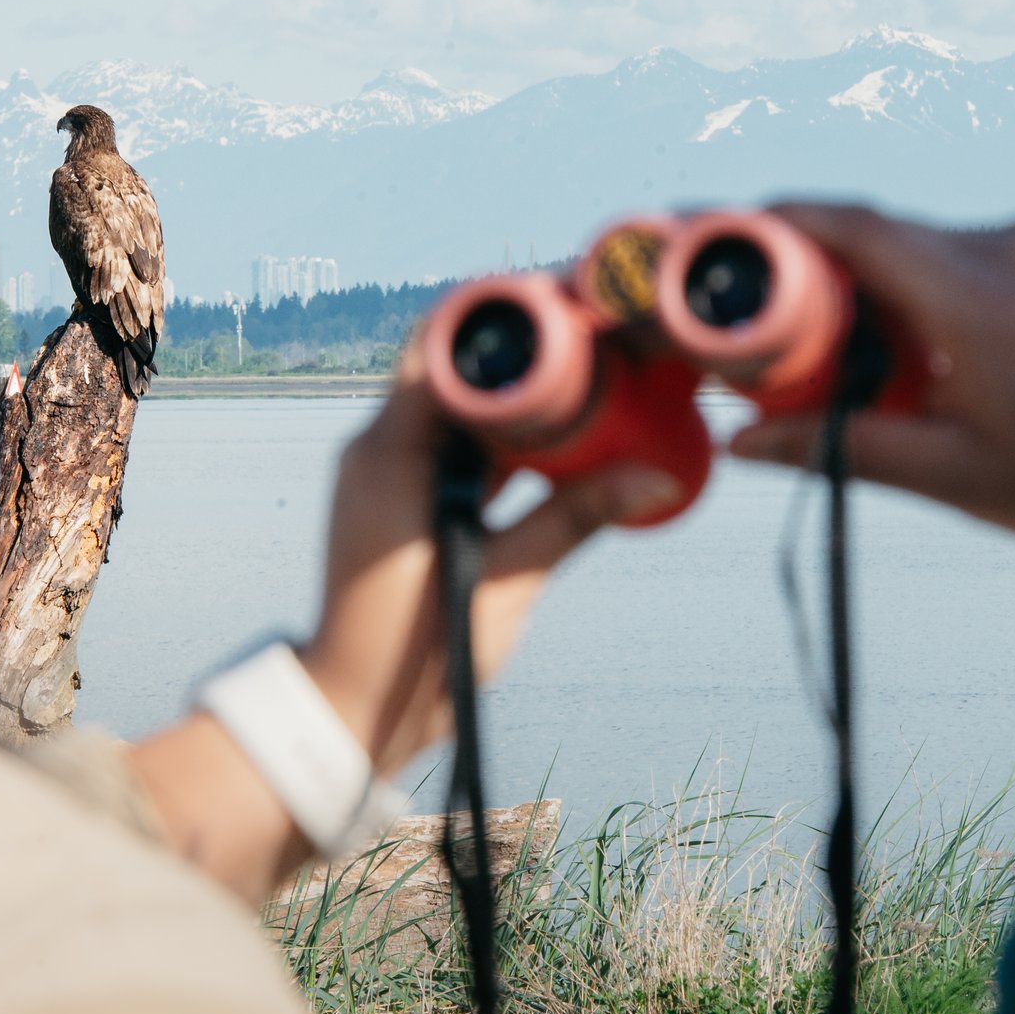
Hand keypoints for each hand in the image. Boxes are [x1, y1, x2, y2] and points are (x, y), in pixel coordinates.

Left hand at [132, 348, 681, 902]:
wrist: (354, 710)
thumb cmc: (417, 652)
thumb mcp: (506, 578)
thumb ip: (577, 518)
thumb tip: (660, 475)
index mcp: (390, 451)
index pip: (443, 346)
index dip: (508, 317)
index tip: (572, 303)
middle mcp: (378, 448)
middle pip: (453, 368)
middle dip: (523, 352)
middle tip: (596, 336)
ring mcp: (385, 473)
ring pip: (456, 407)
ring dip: (515, 396)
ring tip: (591, 376)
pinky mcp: (399, 498)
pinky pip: (453, 447)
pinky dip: (500, 439)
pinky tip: (559, 438)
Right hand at [728, 203, 1014, 543]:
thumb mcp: (956, 477)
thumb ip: (842, 450)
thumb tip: (742, 442)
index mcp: (975, 296)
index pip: (851, 227)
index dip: (767, 224)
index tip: (701, 234)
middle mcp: (1001, 247)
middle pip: (866, 232)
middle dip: (791, 267)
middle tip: (732, 314)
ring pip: (904, 245)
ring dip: (849, 286)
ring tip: (810, 354)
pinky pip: (943, 257)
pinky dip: (897, 292)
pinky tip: (884, 353)